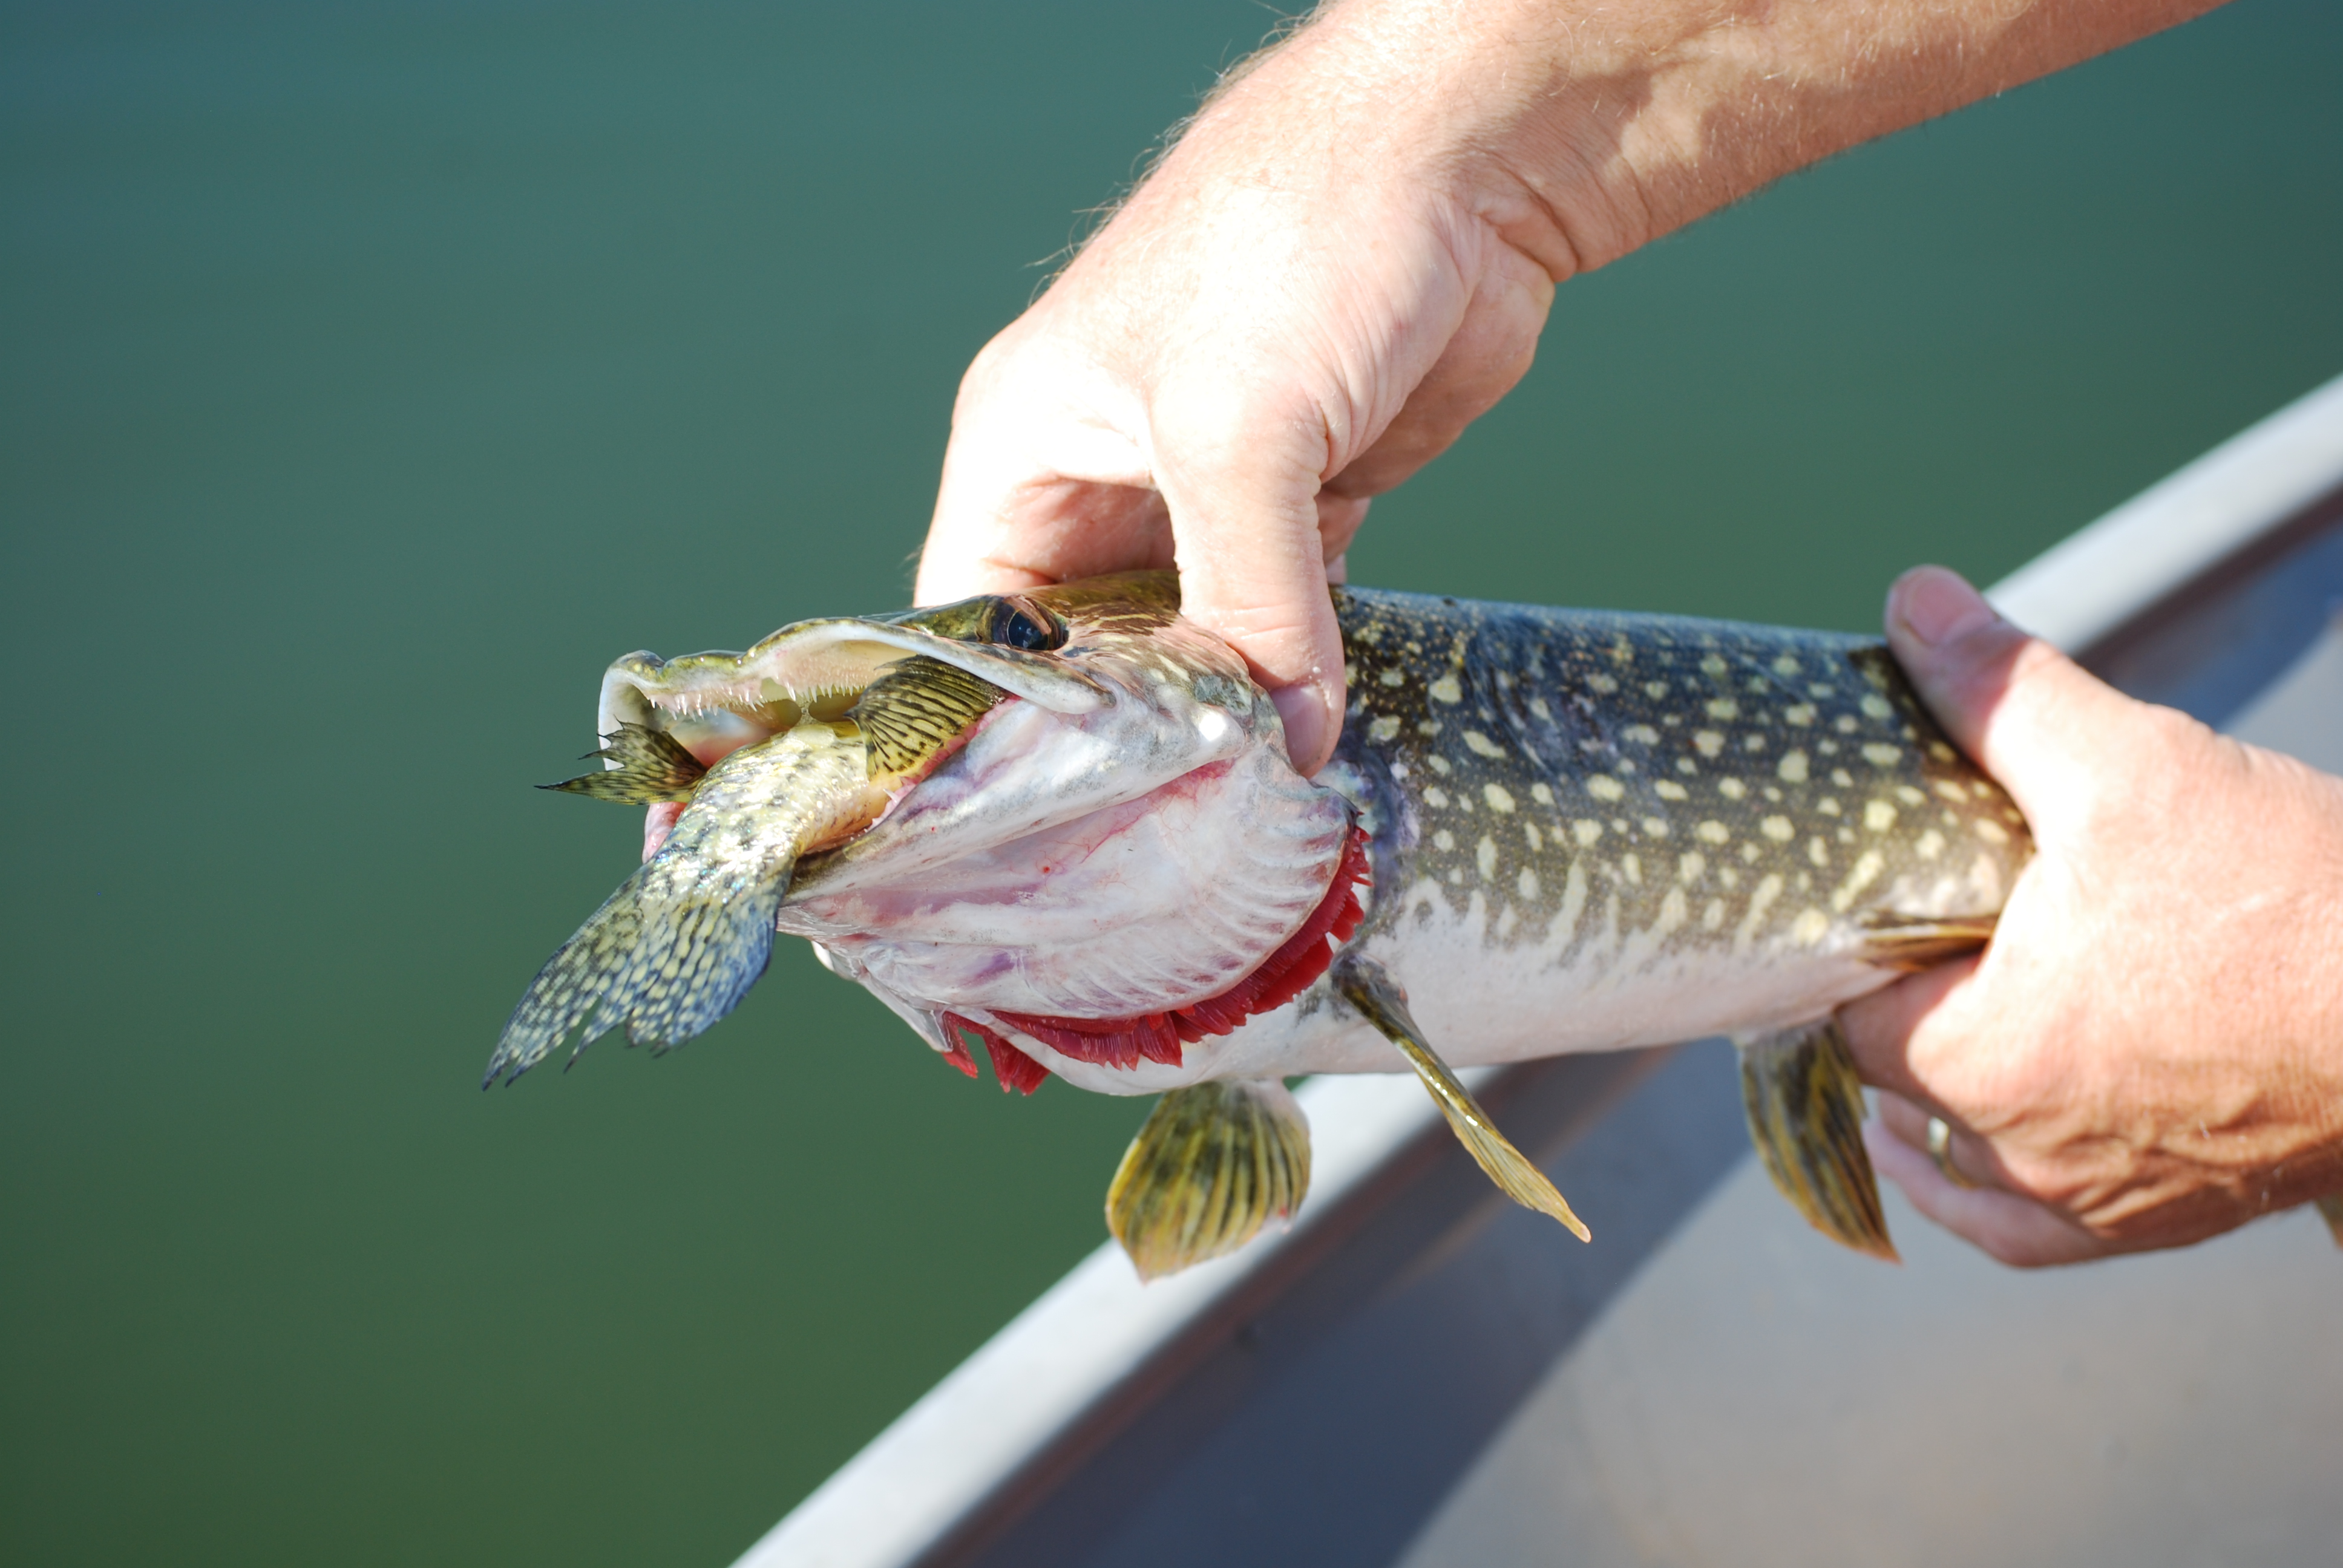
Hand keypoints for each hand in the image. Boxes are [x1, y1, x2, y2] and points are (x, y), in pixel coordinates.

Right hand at [915, 11, 1573, 772]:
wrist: (1467, 151)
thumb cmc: (1299, 234)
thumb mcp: (1238, 429)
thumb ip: (1251, 595)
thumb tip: (1283, 740)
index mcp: (1026, 443)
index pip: (976, 617)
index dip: (1001, 718)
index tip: (1046, 822)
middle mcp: (1102, 474)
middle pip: (1088, 647)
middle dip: (1129, 734)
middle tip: (1166, 843)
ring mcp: (1209, 487)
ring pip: (1193, 637)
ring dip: (1223, 713)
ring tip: (1242, 814)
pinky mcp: (1310, 494)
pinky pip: (1285, 613)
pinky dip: (1299, 672)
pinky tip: (1313, 739)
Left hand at [1841, 567, 2342, 1264]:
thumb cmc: (2289, 902)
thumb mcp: (2127, 767)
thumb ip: (2000, 691)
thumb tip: (1913, 599)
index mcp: (1971, 1058)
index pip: (1841, 1007)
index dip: (1840, 944)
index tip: (1856, 897)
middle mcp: (2018, 1153)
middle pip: (1898, 1082)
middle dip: (1901, 1006)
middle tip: (1914, 937)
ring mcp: (2098, 1200)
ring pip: (1962, 1165)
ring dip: (1934, 1106)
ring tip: (1917, 1042)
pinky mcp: (2176, 1217)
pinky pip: (2040, 1231)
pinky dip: (1997, 1197)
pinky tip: (1976, 1165)